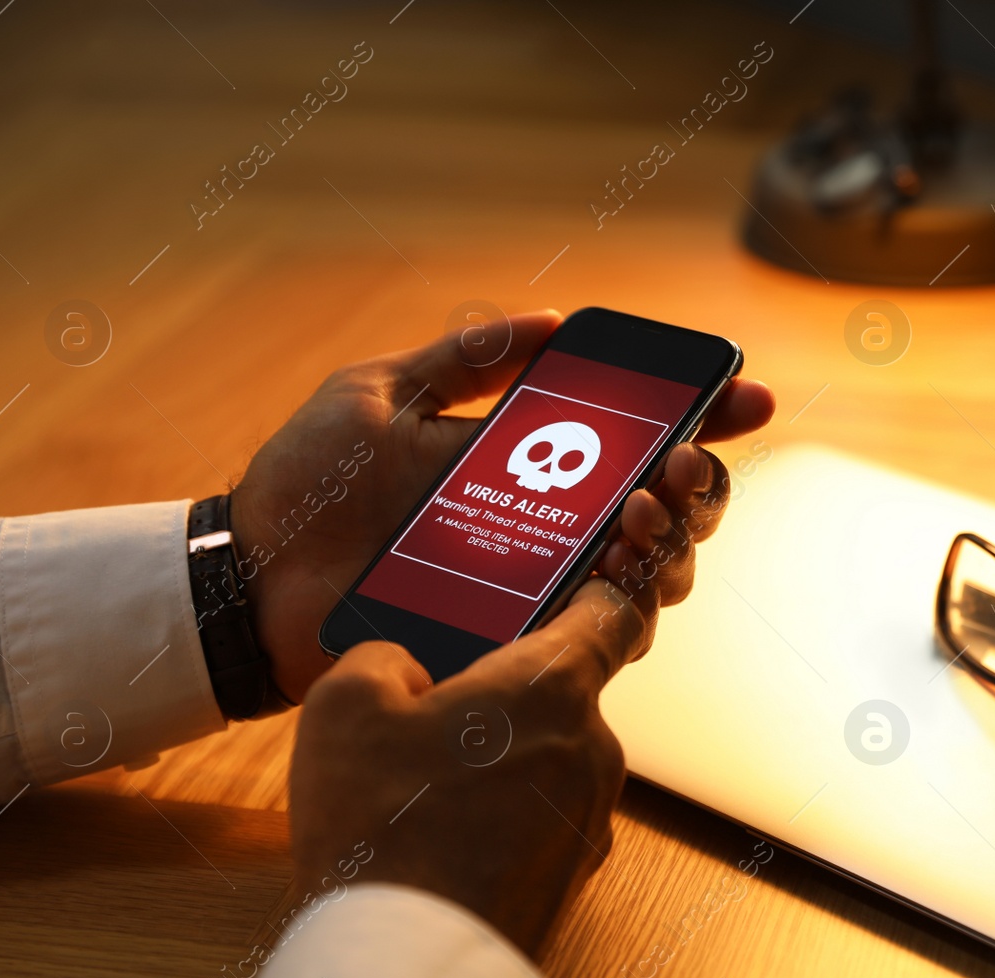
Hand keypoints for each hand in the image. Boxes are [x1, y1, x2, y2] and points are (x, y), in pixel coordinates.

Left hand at [229, 310, 772, 699]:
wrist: (251, 578)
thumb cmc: (308, 484)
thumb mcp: (379, 396)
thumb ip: (462, 358)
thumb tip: (552, 319)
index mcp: (522, 462)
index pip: (630, 438)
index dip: (699, 414)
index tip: (742, 392)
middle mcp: (545, 526)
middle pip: (663, 507)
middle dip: (700, 479)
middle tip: (684, 460)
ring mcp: (536, 586)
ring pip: (651, 570)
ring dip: (673, 534)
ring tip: (643, 507)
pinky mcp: (516, 641)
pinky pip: (602, 628)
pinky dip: (633, 592)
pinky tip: (622, 558)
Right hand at [289, 575, 649, 953]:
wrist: (404, 960)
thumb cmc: (383, 824)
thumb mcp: (344, 703)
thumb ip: (383, 658)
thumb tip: (406, 671)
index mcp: (554, 687)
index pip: (611, 614)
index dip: (596, 590)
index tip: (577, 584)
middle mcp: (592, 749)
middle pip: (564, 695)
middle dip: (508, 697)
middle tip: (439, 709)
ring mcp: (589, 820)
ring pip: (550, 762)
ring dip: (503, 762)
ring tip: (424, 787)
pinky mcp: (571, 877)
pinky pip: (541, 822)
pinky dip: (503, 820)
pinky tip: (440, 839)